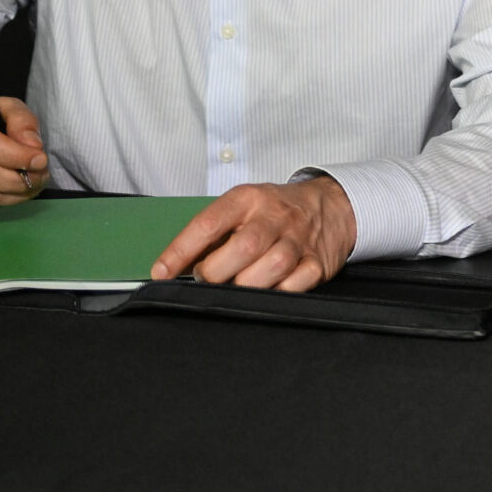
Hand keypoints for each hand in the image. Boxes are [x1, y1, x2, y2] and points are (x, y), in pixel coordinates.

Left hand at [150, 176, 356, 292]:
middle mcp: (274, 216)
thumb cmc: (274, 211)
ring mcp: (299, 239)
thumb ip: (211, 233)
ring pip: (272, 266)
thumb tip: (171, 267)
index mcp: (248, 199)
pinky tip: (267, 289)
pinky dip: (277, 292)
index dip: (180, 251)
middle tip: (208, 277)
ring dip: (246, 285)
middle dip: (216, 272)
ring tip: (237, 284)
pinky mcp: (317, 261)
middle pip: (242, 247)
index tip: (161, 272)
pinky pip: (296, 284)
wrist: (330, 204)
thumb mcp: (241, 207)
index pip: (208, 224)